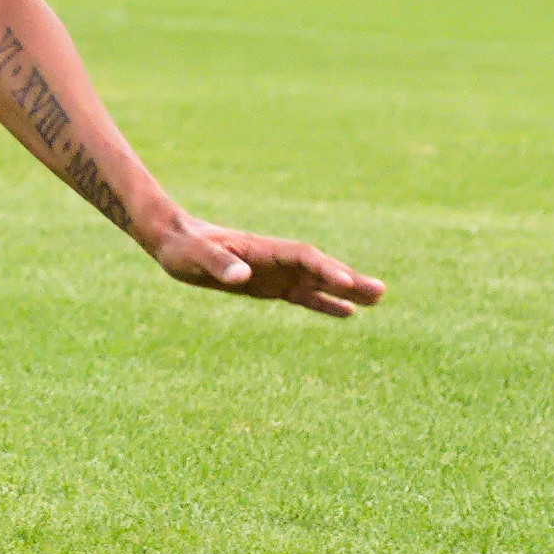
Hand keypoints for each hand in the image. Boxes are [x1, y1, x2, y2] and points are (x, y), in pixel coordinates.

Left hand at [146, 216, 382, 318]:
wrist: (172, 240)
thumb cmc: (182, 247)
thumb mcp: (194, 256)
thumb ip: (218, 263)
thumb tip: (242, 277)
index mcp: (261, 249)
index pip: (302, 257)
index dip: (325, 269)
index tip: (347, 283)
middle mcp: (274, 260)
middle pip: (319, 268)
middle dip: (348, 279)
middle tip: (380, 292)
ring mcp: (274, 273)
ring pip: (317, 282)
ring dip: (345, 291)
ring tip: (378, 300)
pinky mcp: (268, 286)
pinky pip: (302, 295)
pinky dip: (325, 303)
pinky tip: (348, 313)